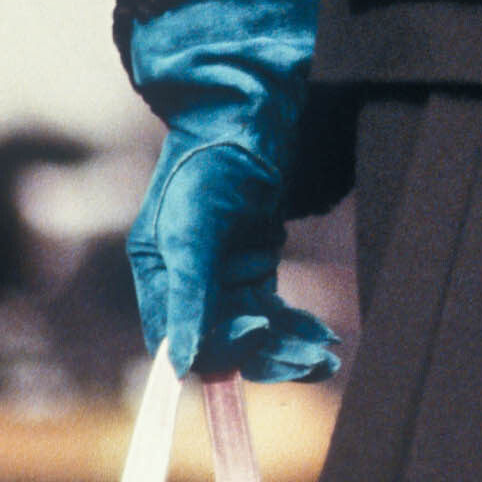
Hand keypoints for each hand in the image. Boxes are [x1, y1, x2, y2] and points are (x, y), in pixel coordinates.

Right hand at [126, 0, 340, 380]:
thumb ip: (189, 293)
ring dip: (286, 348)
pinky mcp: (252, 270)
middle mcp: (186, 282)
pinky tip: (323, 340)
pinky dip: (295, 329)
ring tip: (323, 357)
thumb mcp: (192, 228)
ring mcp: (221, 278)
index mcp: (157, 273)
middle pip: (221, 342)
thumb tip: (181, 363)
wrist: (247, 117)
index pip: (178, 338)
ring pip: (252, 334)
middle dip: (264, 354)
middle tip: (307, 360)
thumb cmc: (208, 164)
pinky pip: (273, 315)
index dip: (215, 348)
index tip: (256, 337)